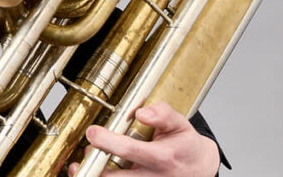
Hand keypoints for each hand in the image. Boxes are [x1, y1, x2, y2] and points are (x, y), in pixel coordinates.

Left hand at [68, 102, 219, 175]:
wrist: (200, 169)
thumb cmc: (186, 146)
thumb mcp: (180, 124)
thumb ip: (162, 114)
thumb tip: (142, 112)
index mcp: (162, 157)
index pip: (130, 150)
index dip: (107, 141)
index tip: (92, 131)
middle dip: (94, 165)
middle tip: (87, 151)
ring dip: (95, 174)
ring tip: (83, 165)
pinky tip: (95, 170)